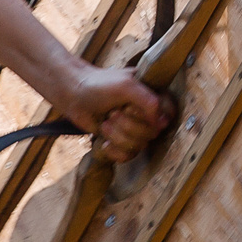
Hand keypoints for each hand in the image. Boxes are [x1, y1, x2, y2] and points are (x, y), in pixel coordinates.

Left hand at [56, 66, 175, 162]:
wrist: (73, 94)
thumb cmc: (99, 85)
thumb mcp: (127, 86)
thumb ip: (149, 100)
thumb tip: (162, 122)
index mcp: (152, 96)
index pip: (168, 114)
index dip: (153, 118)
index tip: (133, 109)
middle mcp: (146, 114)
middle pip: (152, 133)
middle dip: (129, 126)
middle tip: (114, 113)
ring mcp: (134, 129)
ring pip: (139, 145)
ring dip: (118, 136)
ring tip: (106, 122)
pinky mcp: (121, 142)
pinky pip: (128, 156)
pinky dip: (114, 150)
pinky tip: (105, 141)